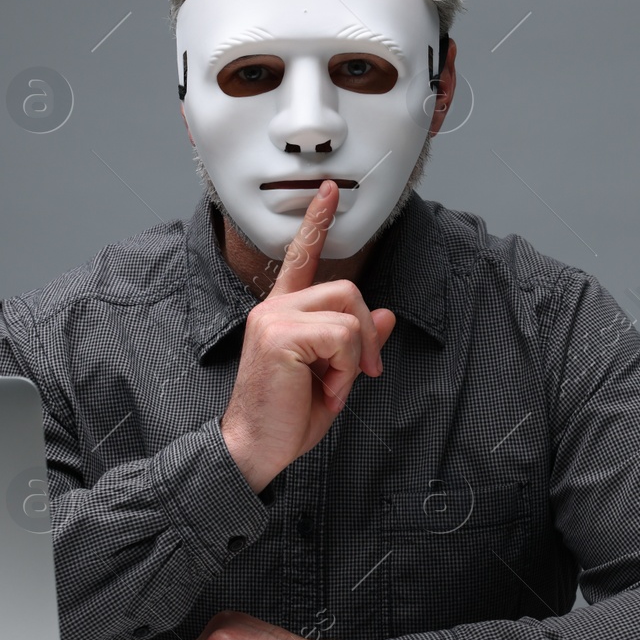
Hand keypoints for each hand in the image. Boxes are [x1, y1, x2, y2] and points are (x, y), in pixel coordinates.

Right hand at [220, 180, 396, 490]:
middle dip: (365, 334)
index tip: (327, 190)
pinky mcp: (281, 336)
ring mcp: (275, 319)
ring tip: (332, 386)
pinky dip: (345, 369)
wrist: (254, 449)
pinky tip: (325, 389)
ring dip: (354, 357)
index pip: (300, 256)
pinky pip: (341, 337)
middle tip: (358, 374)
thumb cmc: (286, 417)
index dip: (317, 221)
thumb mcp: (333, 377)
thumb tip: (385, 315)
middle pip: (346, 289)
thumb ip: (355, 343)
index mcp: (282, 313)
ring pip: (348, 312)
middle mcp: (274, 308)